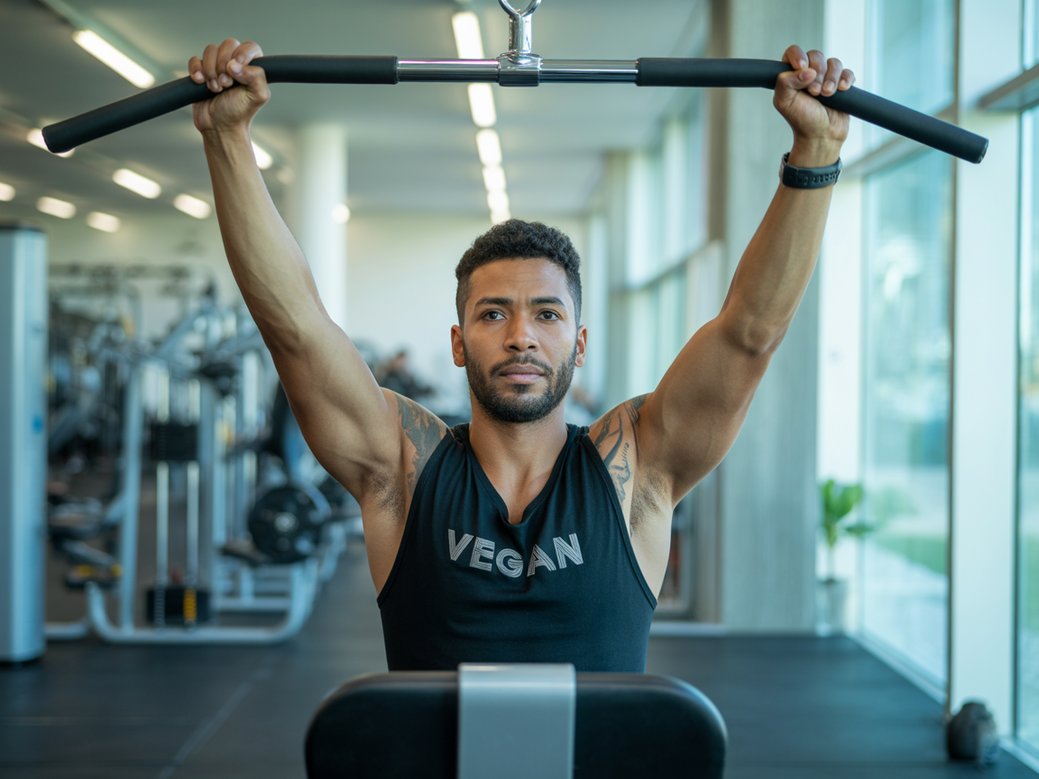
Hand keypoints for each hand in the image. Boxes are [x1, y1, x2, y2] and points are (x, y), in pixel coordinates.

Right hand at [188, 39, 269, 135]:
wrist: (218, 126)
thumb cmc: (239, 113)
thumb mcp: (256, 96)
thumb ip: (255, 77)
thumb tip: (234, 64)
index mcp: (252, 67)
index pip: (249, 46)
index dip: (242, 54)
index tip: (235, 71)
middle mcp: (235, 63)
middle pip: (228, 44)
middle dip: (224, 65)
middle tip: (226, 84)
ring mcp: (217, 66)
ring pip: (210, 50)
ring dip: (211, 70)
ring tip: (215, 88)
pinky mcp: (201, 71)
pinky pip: (195, 59)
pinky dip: (196, 70)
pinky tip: (200, 83)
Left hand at [773, 45, 854, 165]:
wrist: (821, 135)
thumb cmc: (801, 119)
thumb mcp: (784, 101)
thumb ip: (786, 81)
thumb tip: (806, 69)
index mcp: (792, 75)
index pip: (793, 52)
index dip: (798, 56)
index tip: (802, 67)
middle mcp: (809, 73)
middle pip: (816, 55)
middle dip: (817, 73)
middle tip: (814, 92)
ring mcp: (826, 77)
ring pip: (833, 62)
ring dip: (831, 78)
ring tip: (827, 95)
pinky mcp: (841, 83)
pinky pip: (847, 71)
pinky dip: (846, 79)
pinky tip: (842, 89)